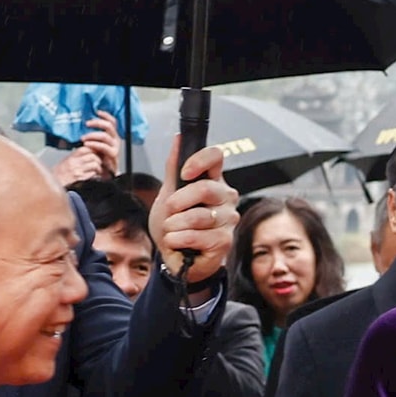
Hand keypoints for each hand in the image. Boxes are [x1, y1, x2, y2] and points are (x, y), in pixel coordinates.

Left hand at [51, 114, 122, 184]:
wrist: (104, 175)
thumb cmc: (97, 159)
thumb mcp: (94, 145)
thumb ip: (91, 137)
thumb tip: (83, 127)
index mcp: (112, 136)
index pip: (112, 122)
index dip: (106, 115)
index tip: (97, 111)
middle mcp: (115, 140)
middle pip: (109, 126)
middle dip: (97, 123)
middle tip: (87, 123)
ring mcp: (115, 148)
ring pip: (105, 136)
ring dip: (93, 135)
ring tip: (83, 138)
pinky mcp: (113, 155)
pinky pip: (104, 147)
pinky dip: (94, 144)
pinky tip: (87, 145)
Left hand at [152, 135, 237, 292]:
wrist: (174, 257)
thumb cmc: (175, 225)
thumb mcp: (168, 194)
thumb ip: (174, 168)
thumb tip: (178, 139)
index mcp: (214, 181)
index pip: (216, 157)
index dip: (199, 161)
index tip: (184, 173)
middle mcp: (226, 198)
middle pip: (205, 188)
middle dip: (178, 202)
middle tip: (170, 212)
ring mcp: (228, 220)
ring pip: (198, 216)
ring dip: (175, 225)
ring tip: (173, 230)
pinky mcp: (225, 241)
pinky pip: (196, 236)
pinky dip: (178, 239)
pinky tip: (177, 242)